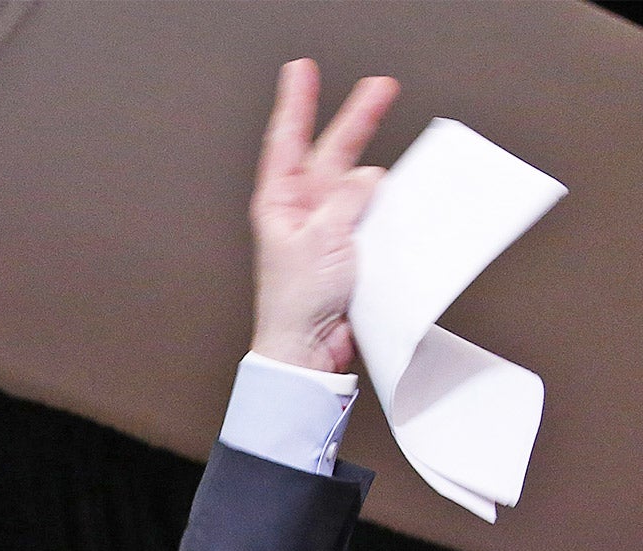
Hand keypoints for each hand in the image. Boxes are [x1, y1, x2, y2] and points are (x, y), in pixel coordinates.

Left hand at [250, 59, 399, 373]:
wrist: (309, 347)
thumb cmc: (297, 302)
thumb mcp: (321, 239)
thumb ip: (345, 202)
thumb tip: (366, 178)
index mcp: (278, 203)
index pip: (286, 142)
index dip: (295, 104)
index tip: (300, 70)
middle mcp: (302, 211)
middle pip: (331, 153)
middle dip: (355, 118)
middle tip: (381, 87)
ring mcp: (329, 228)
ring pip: (358, 181)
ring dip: (376, 162)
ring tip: (399, 151)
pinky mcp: (351, 247)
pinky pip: (374, 212)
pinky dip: (389, 200)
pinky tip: (404, 187)